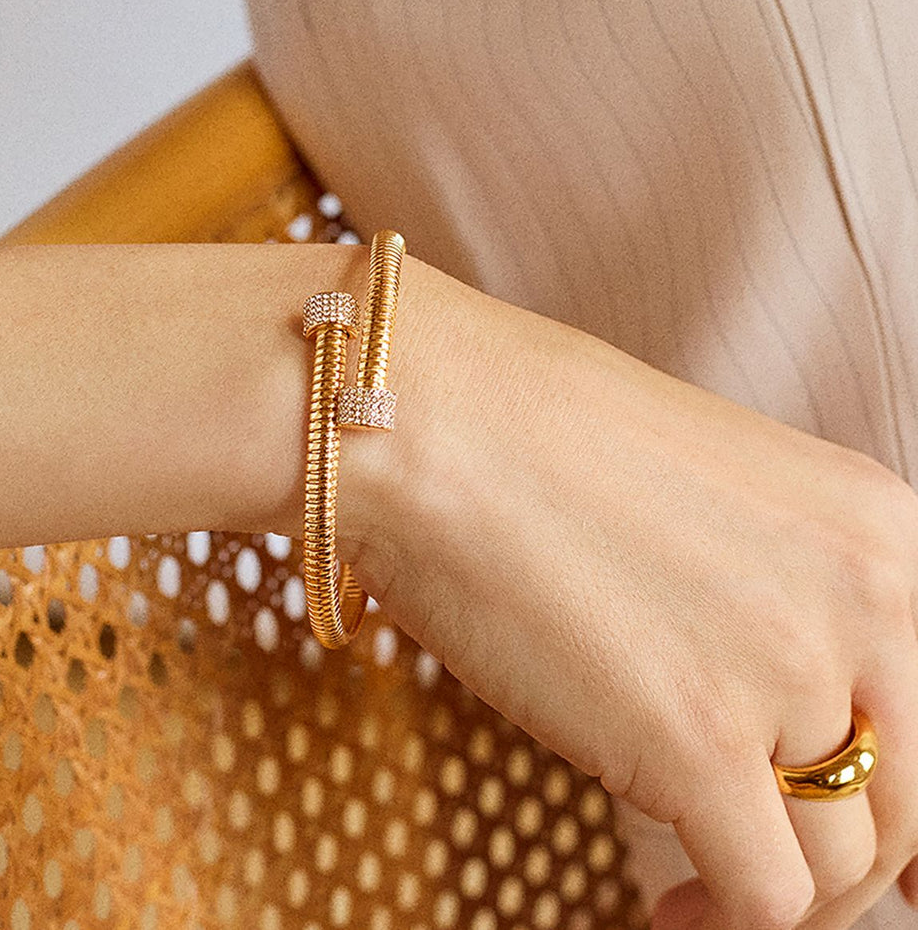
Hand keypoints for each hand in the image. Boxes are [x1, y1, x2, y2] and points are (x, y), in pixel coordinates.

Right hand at [338, 256, 917, 929]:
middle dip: (847, 856)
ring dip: (775, 890)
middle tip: (762, 856)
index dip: (906, 800)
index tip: (867, 838)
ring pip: (840, 863)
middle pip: (910, 800)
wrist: (427, 418)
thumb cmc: (533, 434)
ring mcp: (788, 671)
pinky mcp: (700, 746)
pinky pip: (762, 898)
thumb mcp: (716, 489)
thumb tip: (797, 704)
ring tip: (690, 878)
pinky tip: (663, 901)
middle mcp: (865, 596)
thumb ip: (783, 585)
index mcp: (880, 526)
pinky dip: (715, 919)